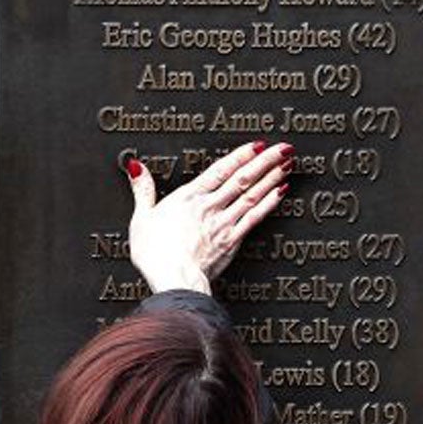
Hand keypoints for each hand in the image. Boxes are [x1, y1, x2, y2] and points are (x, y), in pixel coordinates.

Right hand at [126, 141, 291, 295]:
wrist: (173, 278)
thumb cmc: (155, 254)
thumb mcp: (141, 218)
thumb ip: (143, 190)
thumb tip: (135, 167)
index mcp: (188, 198)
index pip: (220, 170)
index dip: (241, 155)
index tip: (258, 145)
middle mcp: (210, 206)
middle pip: (242, 179)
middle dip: (265, 161)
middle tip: (284, 148)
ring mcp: (223, 223)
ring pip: (252, 195)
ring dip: (271, 178)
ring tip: (286, 165)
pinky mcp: (232, 241)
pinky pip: (254, 217)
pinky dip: (268, 203)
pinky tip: (280, 194)